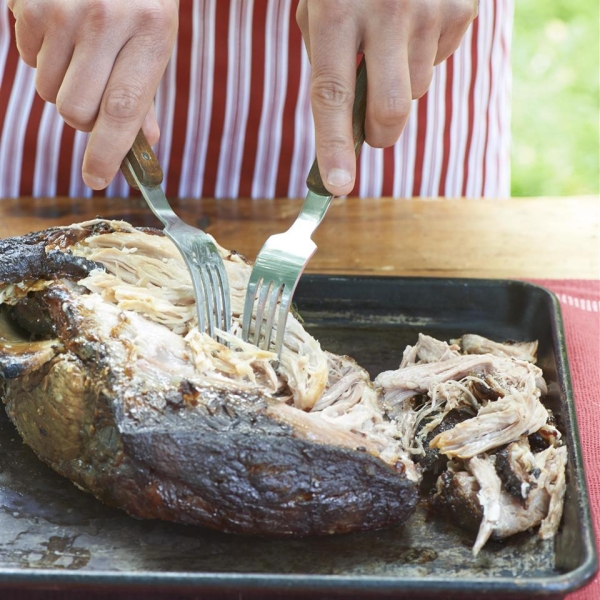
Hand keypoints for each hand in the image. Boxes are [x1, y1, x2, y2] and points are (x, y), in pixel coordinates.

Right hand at [8, 0, 177, 189]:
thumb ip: (146, 94)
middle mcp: (109, 20)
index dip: (107, 152)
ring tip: (80, 50)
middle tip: (92, 93)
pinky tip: (60, 29)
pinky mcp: (31, 2)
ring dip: (62, 84)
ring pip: (50, 91)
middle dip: (82, 117)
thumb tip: (146, 143)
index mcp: (151, 33)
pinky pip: (29, 59)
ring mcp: (66, 8)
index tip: (96, 180)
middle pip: (78, 111)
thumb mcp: (155, 39)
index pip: (123, 111)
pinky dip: (43, 56)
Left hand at [297, 0, 477, 194]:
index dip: (334, 146)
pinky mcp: (461, 10)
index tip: (337, 186)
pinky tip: (415, 23)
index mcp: (337, 12)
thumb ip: (331, 61)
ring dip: (401, 82)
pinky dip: (424, 56)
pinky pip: (438, 63)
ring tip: (392, 37)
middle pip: (390, 111)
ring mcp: (431, 10)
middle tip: (371, 129)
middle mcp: (387, 11)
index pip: (332, 94)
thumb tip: (349, 122)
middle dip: (379, 134)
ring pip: (415, 91)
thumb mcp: (321, 7)